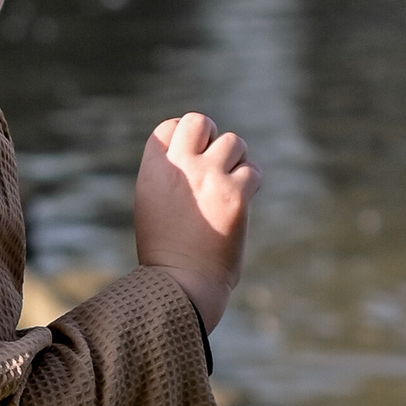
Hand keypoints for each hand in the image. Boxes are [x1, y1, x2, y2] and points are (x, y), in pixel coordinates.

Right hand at [134, 111, 256, 334]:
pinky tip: (242, 199)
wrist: (182, 284)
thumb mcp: (153, 205)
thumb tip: (196, 153)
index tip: (190, 159)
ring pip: (233, 142)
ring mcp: (209, 178)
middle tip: (213, 163)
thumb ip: (170, 175)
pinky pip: (252, 170)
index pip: (171, 126)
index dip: (184, 138)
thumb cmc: (166, 251)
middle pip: (200, 121)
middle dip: (210, 135)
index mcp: (154, 170)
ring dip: (235, 160)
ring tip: (228, 186)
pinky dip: (251, 181)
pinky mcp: (236, 195)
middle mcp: (181, 167)